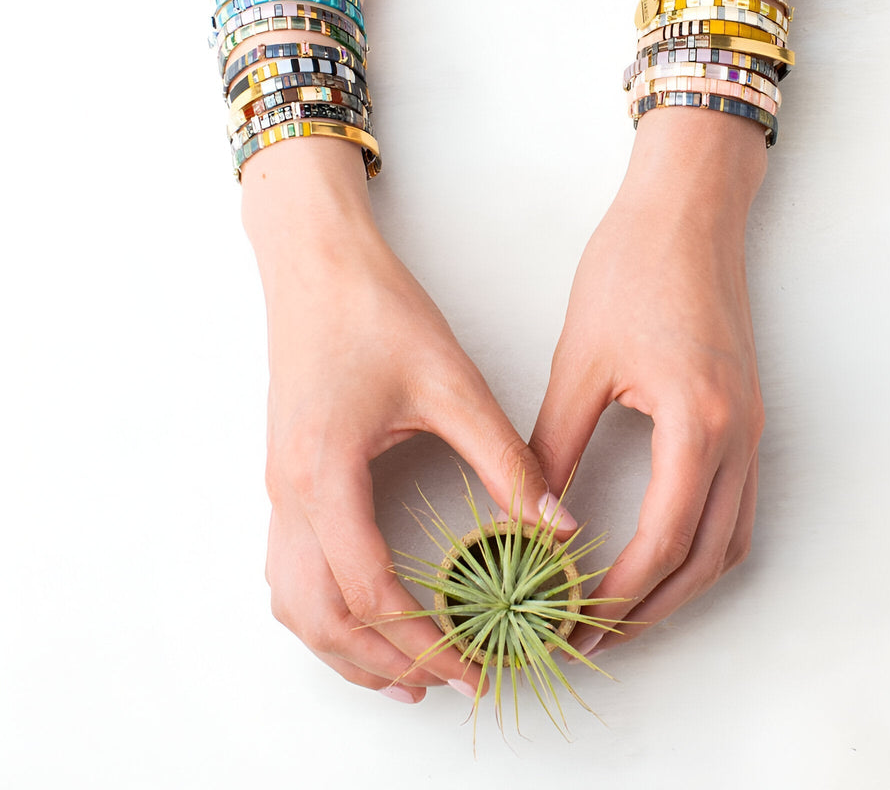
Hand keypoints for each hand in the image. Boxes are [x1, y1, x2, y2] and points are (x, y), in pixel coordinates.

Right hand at [243, 139, 573, 702]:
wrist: (316, 264)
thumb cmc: (375, 311)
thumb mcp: (450, 385)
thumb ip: (505, 461)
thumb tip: (555, 525)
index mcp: (326, 475)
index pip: (371, 594)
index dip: (426, 642)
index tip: (476, 666)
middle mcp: (289, 493)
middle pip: (321, 618)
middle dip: (384, 664)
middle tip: (448, 682)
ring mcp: (278, 487)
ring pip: (293, 603)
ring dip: (345, 647)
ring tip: (407, 671)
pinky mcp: (285, 474)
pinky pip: (289, 570)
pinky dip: (324, 611)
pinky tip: (365, 611)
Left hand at [530, 109, 765, 655]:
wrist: (686, 212)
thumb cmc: (632, 270)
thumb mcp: (581, 363)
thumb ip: (556, 444)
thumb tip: (530, 511)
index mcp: (696, 423)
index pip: (662, 543)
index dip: (616, 596)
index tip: (572, 621)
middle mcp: (738, 436)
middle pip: (705, 560)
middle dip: (650, 610)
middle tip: (593, 635)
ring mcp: (751, 427)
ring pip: (730, 541)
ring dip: (680, 586)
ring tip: (622, 609)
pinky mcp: (746, 414)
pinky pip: (737, 507)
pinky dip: (700, 546)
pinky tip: (660, 551)